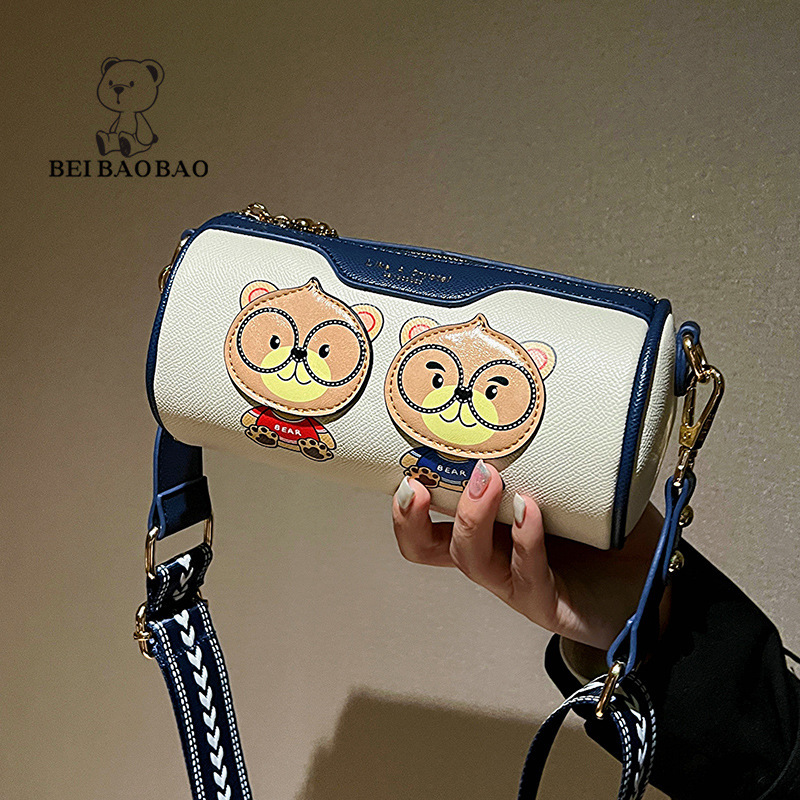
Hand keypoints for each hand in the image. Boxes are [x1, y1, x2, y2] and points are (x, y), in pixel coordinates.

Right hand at [392, 461, 667, 653]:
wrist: (650, 592)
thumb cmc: (606, 536)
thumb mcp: (572, 485)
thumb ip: (556, 451)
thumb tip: (548, 389)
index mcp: (489, 528)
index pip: (429, 518)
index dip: (404, 499)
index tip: (400, 462)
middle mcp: (493, 555)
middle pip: (428, 547)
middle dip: (410, 517)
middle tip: (413, 484)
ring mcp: (516, 582)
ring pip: (471, 559)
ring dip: (470, 518)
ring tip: (486, 480)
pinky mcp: (548, 603)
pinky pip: (528, 575)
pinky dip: (526, 540)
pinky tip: (530, 510)